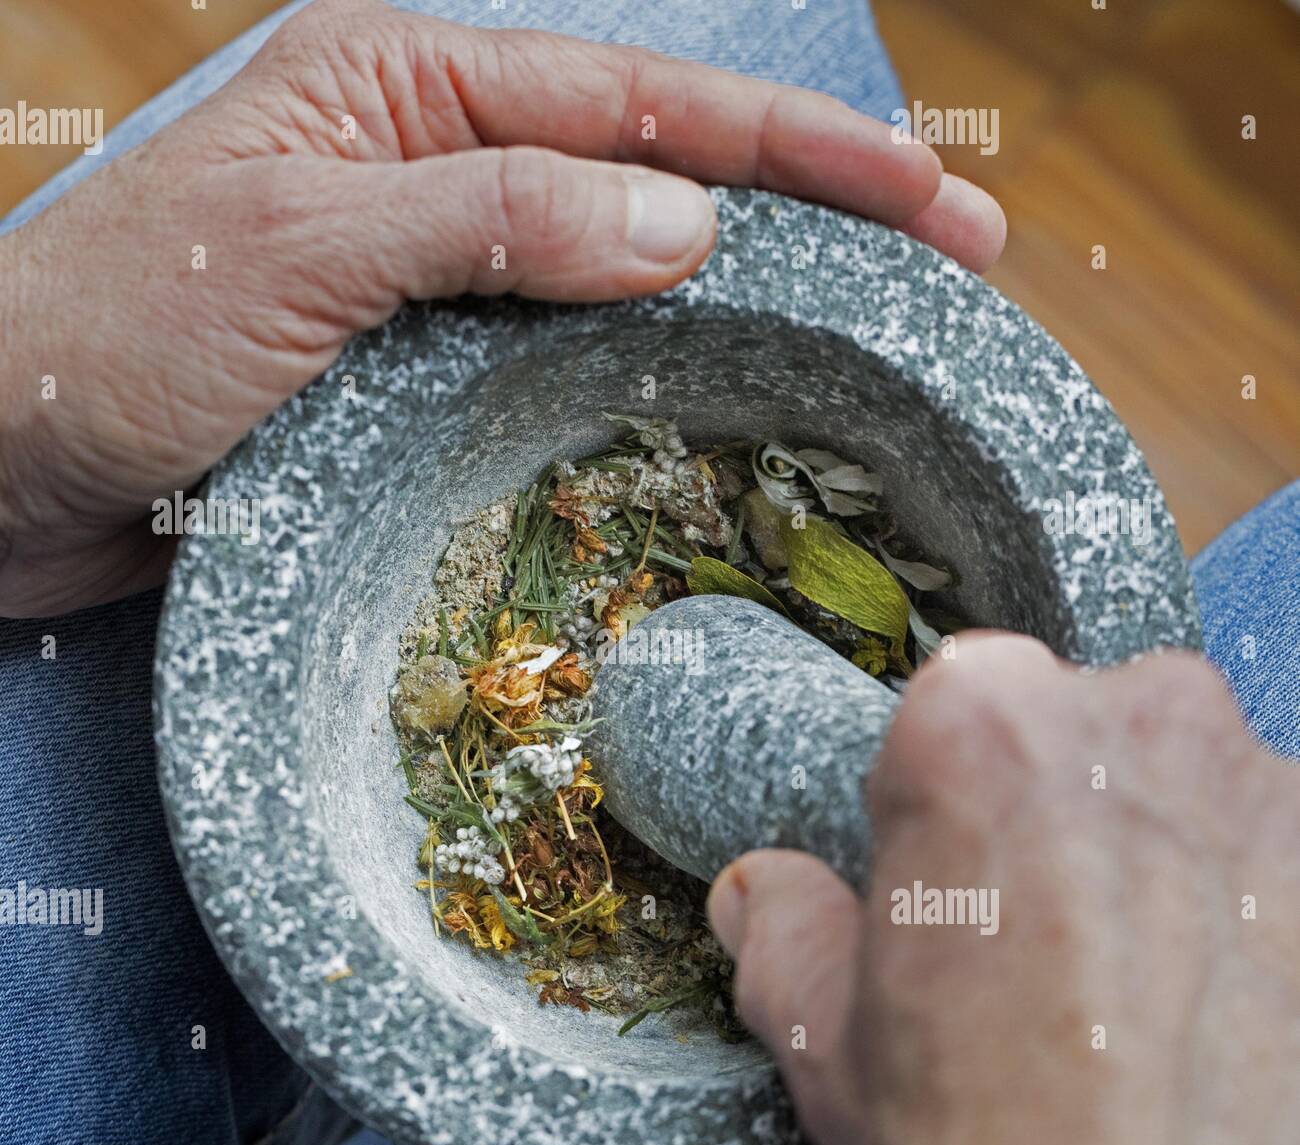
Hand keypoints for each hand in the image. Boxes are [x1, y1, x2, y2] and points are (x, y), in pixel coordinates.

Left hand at [0, 0, 1003, 617]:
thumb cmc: (108, 338)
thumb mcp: (300, 249)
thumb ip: (489, 218)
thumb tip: (684, 224)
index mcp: (411, 95)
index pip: (642, 104)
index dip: (797, 149)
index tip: (932, 195)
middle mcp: (441, 177)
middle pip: (660, 180)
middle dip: (812, 215)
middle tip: (953, 263)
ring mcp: (443, 289)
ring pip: (626, 284)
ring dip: (749, 308)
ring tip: (874, 345)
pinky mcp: (426, 385)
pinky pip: (566, 376)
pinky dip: (651, 395)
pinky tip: (722, 425)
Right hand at [708, 634, 1299, 1144]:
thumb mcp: (819, 1030)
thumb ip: (782, 923)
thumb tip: (764, 891)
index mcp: (981, 723)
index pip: (957, 705)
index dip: (946, 799)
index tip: (951, 871)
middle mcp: (1133, 718)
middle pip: (1079, 727)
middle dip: (1056, 804)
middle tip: (1036, 929)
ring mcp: (1257, 786)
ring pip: (1184, 781)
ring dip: (1157, 845)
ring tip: (1131, 976)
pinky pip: (1269, 851)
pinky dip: (1244, 901)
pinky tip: (1212, 1002)